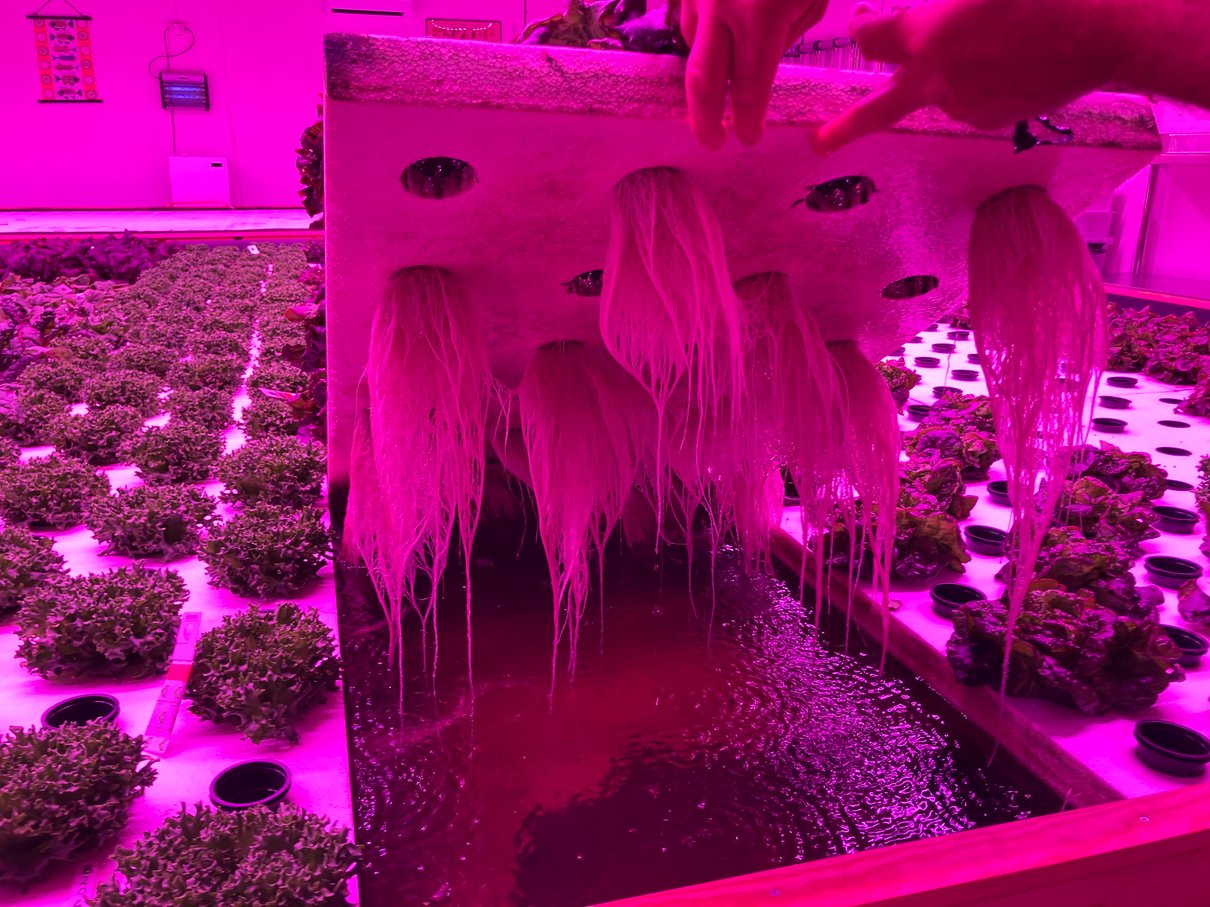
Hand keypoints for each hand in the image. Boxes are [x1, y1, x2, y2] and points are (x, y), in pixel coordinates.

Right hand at [683, 0, 828, 147]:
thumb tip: (755, 71)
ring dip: (708, 71)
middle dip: (704, 119)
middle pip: (702, 80)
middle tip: (714, 142)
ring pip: (694, 50)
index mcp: (760, 14)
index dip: (747, 118)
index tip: (748, 137)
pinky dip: (706, 37)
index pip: (748, 85)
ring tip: (725, 80)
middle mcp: (719, 6)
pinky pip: (691, 23)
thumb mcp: (809, 4)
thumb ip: (781, 41)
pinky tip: (723, 38)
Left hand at [814, 0, 1123, 153]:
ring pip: (936, 90)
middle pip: (876, 109)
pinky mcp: (992, 120)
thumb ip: (931, 4)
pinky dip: (979, 82)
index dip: (863, 25)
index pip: (867, 38)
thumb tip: (910, 16)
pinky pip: (971, 100)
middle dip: (844, 128)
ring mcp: (962, 105)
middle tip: (818, 143)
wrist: (1106, 26)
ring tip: (985, 47)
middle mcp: (933, 80)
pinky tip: (1012, 57)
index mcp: (922, 36)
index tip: (862, 20)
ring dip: (945, 73)